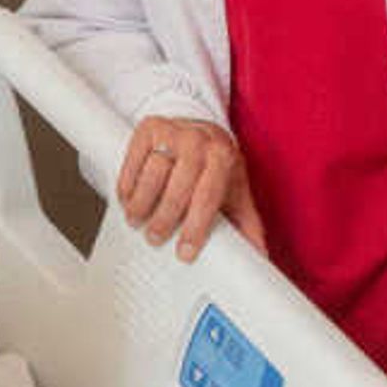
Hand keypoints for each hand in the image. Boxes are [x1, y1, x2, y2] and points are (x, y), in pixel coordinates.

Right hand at [114, 114, 261, 261]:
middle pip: (178, 186)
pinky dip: (128, 185)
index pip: (208, 197)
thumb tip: (258, 259)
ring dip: (141, 203)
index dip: (195, 228)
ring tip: (137, 221)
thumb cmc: (217, 169)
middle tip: (155, 239)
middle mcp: (199, 140)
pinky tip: (128, 200)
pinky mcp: (149, 128)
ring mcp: (172, 131)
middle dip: (164, 219)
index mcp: (224, 157)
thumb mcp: (236, 192)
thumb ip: (247, 225)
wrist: (200, 130)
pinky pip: (134, 161)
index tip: (184, 253)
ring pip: (152, 173)